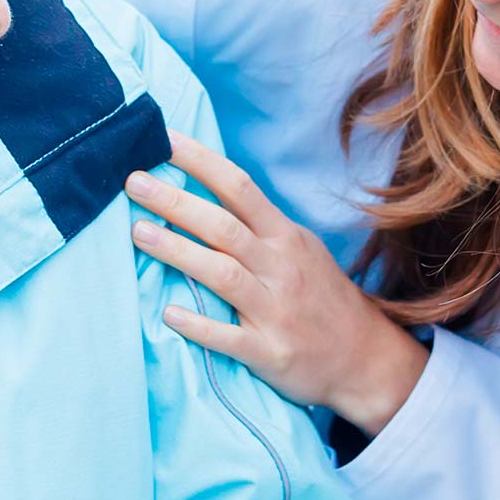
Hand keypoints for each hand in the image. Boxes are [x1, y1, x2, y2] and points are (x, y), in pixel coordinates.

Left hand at [126, 131, 429, 436]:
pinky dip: (198, 324)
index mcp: (284, 237)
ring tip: (137, 233)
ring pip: (223, 273)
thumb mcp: (300, 250)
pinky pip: (230, 337)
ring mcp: (276, 309)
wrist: (366, 359)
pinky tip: (167, 313)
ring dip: (178, 251)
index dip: (200, 161)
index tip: (162, 140)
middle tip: (133, 182)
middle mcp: (280, 266)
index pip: (238, 187)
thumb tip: (202, 196)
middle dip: (176, 201)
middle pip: (224, 225)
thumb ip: (257, 226)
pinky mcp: (271, 352)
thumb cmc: (321, 298)